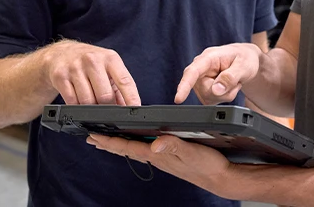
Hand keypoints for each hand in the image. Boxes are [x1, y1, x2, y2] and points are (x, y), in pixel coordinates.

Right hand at [44, 41, 140, 105]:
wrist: (60, 53)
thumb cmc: (89, 63)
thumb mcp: (108, 68)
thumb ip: (120, 88)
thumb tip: (128, 109)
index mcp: (110, 58)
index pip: (125, 81)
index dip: (131, 98)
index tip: (135, 111)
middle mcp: (93, 60)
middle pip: (105, 96)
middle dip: (107, 108)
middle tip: (106, 110)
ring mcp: (75, 68)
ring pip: (88, 102)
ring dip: (90, 109)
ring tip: (90, 103)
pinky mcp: (60, 76)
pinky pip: (72, 102)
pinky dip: (77, 108)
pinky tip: (78, 101)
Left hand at [86, 134, 234, 197]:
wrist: (221, 178)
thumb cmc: (208, 166)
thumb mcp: (191, 152)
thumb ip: (174, 146)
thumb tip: (155, 144)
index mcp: (159, 155)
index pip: (128, 147)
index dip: (110, 141)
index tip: (94, 136)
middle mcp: (158, 157)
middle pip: (127, 149)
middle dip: (109, 143)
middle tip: (92, 138)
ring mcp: (163, 158)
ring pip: (136, 150)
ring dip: (120, 144)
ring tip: (108, 140)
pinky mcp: (170, 157)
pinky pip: (146, 150)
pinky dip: (136, 145)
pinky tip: (137, 143)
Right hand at [175, 43, 261, 104]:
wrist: (246, 60)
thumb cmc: (244, 58)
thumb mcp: (243, 65)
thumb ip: (230, 77)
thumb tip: (216, 90)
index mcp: (208, 58)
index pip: (192, 72)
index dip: (184, 86)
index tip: (179, 98)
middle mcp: (201, 69)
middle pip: (205, 91)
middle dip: (223, 92)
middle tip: (235, 81)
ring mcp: (201, 81)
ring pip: (208, 98)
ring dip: (225, 95)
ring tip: (232, 82)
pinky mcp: (203, 90)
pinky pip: (211, 101)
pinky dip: (223, 98)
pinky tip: (227, 87)